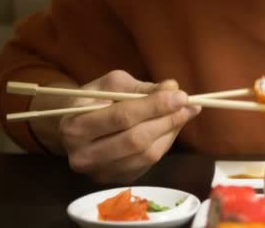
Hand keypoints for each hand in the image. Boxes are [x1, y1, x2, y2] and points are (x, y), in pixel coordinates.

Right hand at [51, 71, 199, 183]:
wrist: (75, 128)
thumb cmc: (94, 100)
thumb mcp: (112, 84)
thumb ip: (141, 87)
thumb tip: (172, 88)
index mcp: (75, 126)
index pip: (122, 116)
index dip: (154, 106)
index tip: (180, 95)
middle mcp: (83, 155)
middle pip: (135, 140)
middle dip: (167, 120)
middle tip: (189, 105)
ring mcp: (99, 172)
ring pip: (145, 155)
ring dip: (170, 133)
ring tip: (185, 114)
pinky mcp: (114, 180)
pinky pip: (147, 163)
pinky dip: (164, 144)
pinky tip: (172, 128)